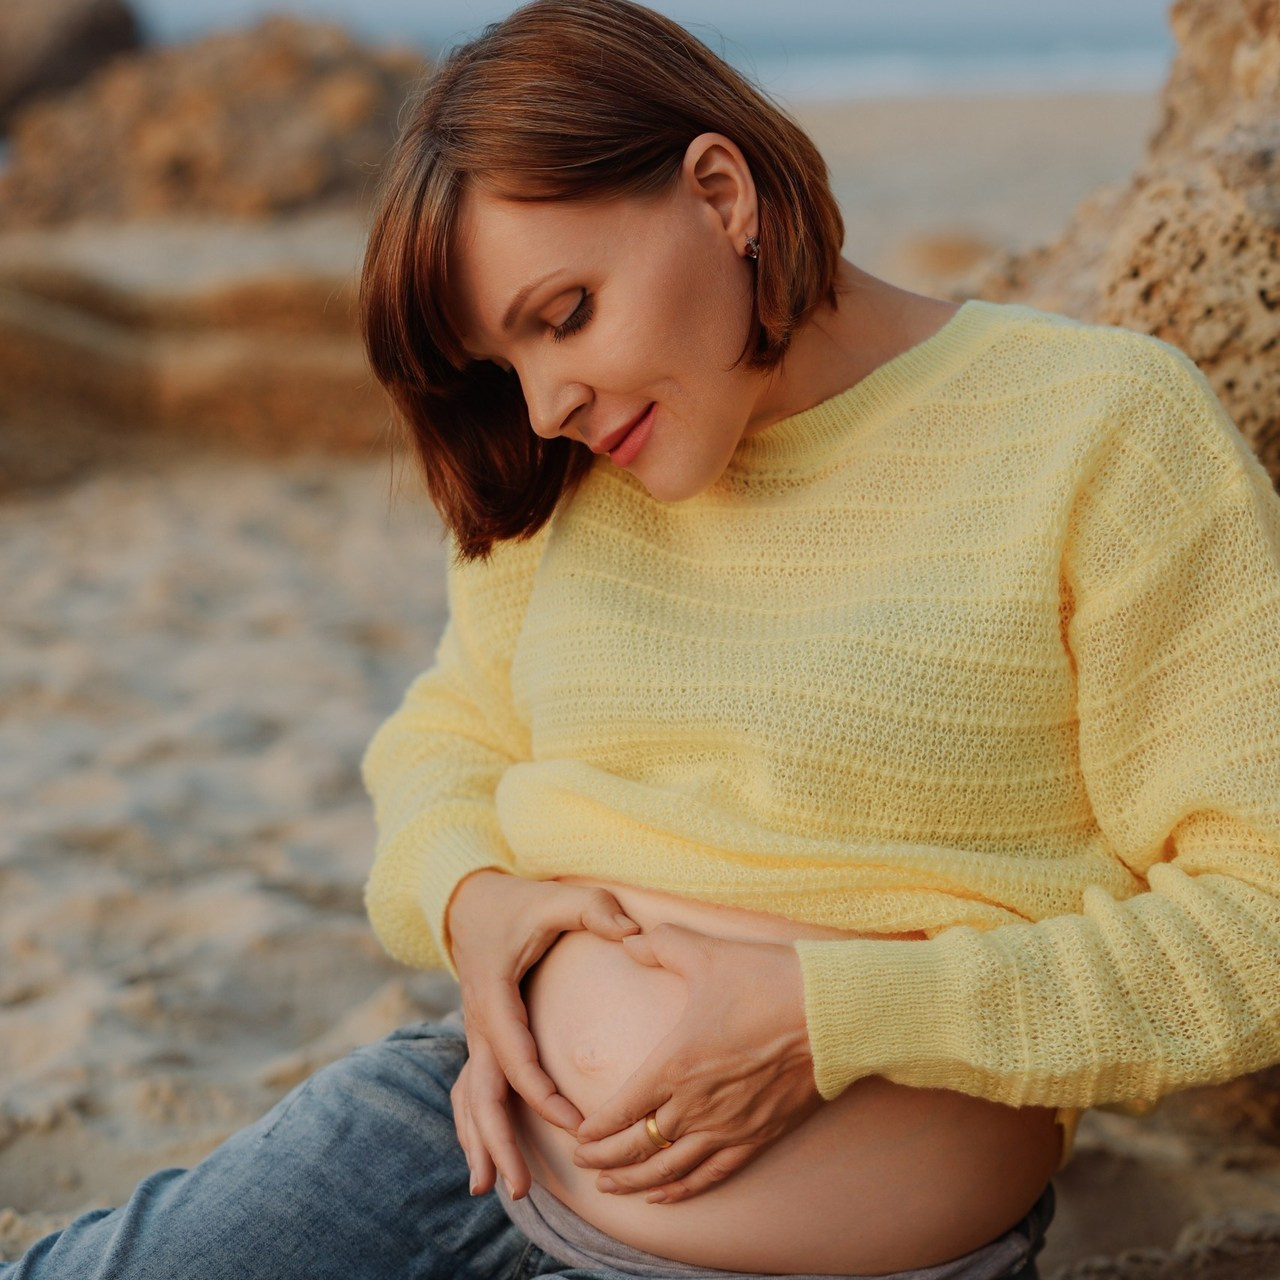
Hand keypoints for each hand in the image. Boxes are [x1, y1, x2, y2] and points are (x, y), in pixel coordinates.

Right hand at [447, 871, 638, 1197]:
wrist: (471, 901)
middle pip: (483, 1094)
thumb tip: (633, 933)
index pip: (517, 1057)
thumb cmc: (520, 903)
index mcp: (495, 996)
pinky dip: (475, 1127)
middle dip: (498, 1142)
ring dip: (481, 1143)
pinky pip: (473, 1091)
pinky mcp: (480, 1041)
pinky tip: (483, 1161)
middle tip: (519, 1189)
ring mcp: (475, 1035)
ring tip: (496, 1189)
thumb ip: (595, 910)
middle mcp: (478, 1023)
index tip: (576, 1125)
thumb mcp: (558, 897)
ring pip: (471, 1099)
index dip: (544, 1095)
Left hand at [572, 923, 821, 1203]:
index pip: (621, 1109)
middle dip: (604, 1159)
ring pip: (668, 1169)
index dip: (594, 1128)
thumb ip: (661, 945)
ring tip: (611, 1188)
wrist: (830, 1013)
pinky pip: (712, 1175)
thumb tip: (629, 941)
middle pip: (637, 1145)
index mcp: (674, 1064)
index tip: (576, 1136)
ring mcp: (728, 1126)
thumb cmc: (766, 980)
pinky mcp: (758, 1137)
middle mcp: (695, 1105)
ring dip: (634, 1182)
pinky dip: (683, 1190)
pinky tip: (665, 1197)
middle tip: (582, 1165)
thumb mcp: (705, 953)